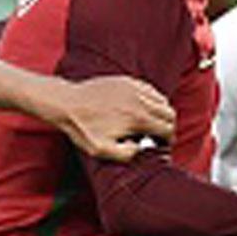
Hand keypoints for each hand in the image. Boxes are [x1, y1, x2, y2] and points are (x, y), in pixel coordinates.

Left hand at [50, 75, 174, 162]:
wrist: (67, 103)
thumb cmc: (82, 128)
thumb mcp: (101, 150)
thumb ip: (126, 154)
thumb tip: (141, 148)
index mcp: (137, 118)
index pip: (167, 128)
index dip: (168, 139)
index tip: (163, 144)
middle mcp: (139, 100)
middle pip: (169, 113)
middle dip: (169, 126)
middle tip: (161, 135)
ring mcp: (133, 88)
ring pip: (161, 99)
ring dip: (162, 112)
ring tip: (153, 123)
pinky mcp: (126, 81)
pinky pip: (149, 89)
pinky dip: (152, 99)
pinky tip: (143, 108)